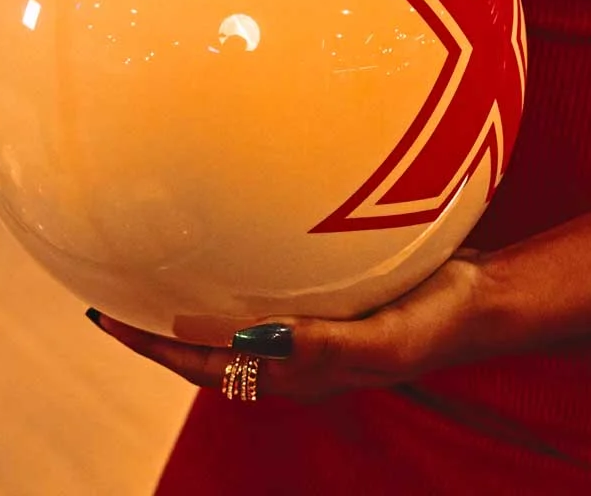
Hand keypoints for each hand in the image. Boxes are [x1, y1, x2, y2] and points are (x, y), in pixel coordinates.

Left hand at [85, 252, 506, 403]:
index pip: (202, 364)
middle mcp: (291, 353)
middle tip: (109, 287)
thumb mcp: (383, 339)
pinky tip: (225, 219)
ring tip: (151, 259)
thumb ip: (322, 344)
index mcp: (294, 373)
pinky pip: (264, 281)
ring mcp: (308, 324)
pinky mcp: (328, 292)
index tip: (105, 316)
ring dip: (188, 296)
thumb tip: (253, 339)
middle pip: (204, 346)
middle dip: (154, 325)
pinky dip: (233, 262)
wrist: (485, 298)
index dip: (151, 344)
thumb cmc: (437, 319)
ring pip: (230, 316)